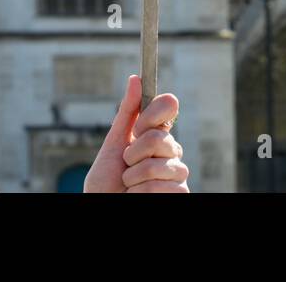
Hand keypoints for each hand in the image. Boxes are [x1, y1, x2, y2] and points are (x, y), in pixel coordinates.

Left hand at [84, 75, 189, 192]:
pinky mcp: (181, 194)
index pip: (169, 106)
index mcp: (158, 134)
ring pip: (155, 165)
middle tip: (126, 166)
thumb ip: (127, 112)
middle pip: (158, 137)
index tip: (136, 129)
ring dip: (132, 178)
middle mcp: (172, 151)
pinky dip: (139, 193)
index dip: (150, 115)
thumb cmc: (107, 181)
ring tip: (129, 186)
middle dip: (133, 153)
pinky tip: (137, 196)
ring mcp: (177, 173)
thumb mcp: (114, 143)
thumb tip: (135, 78)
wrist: (104, 207)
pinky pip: (160, 186)